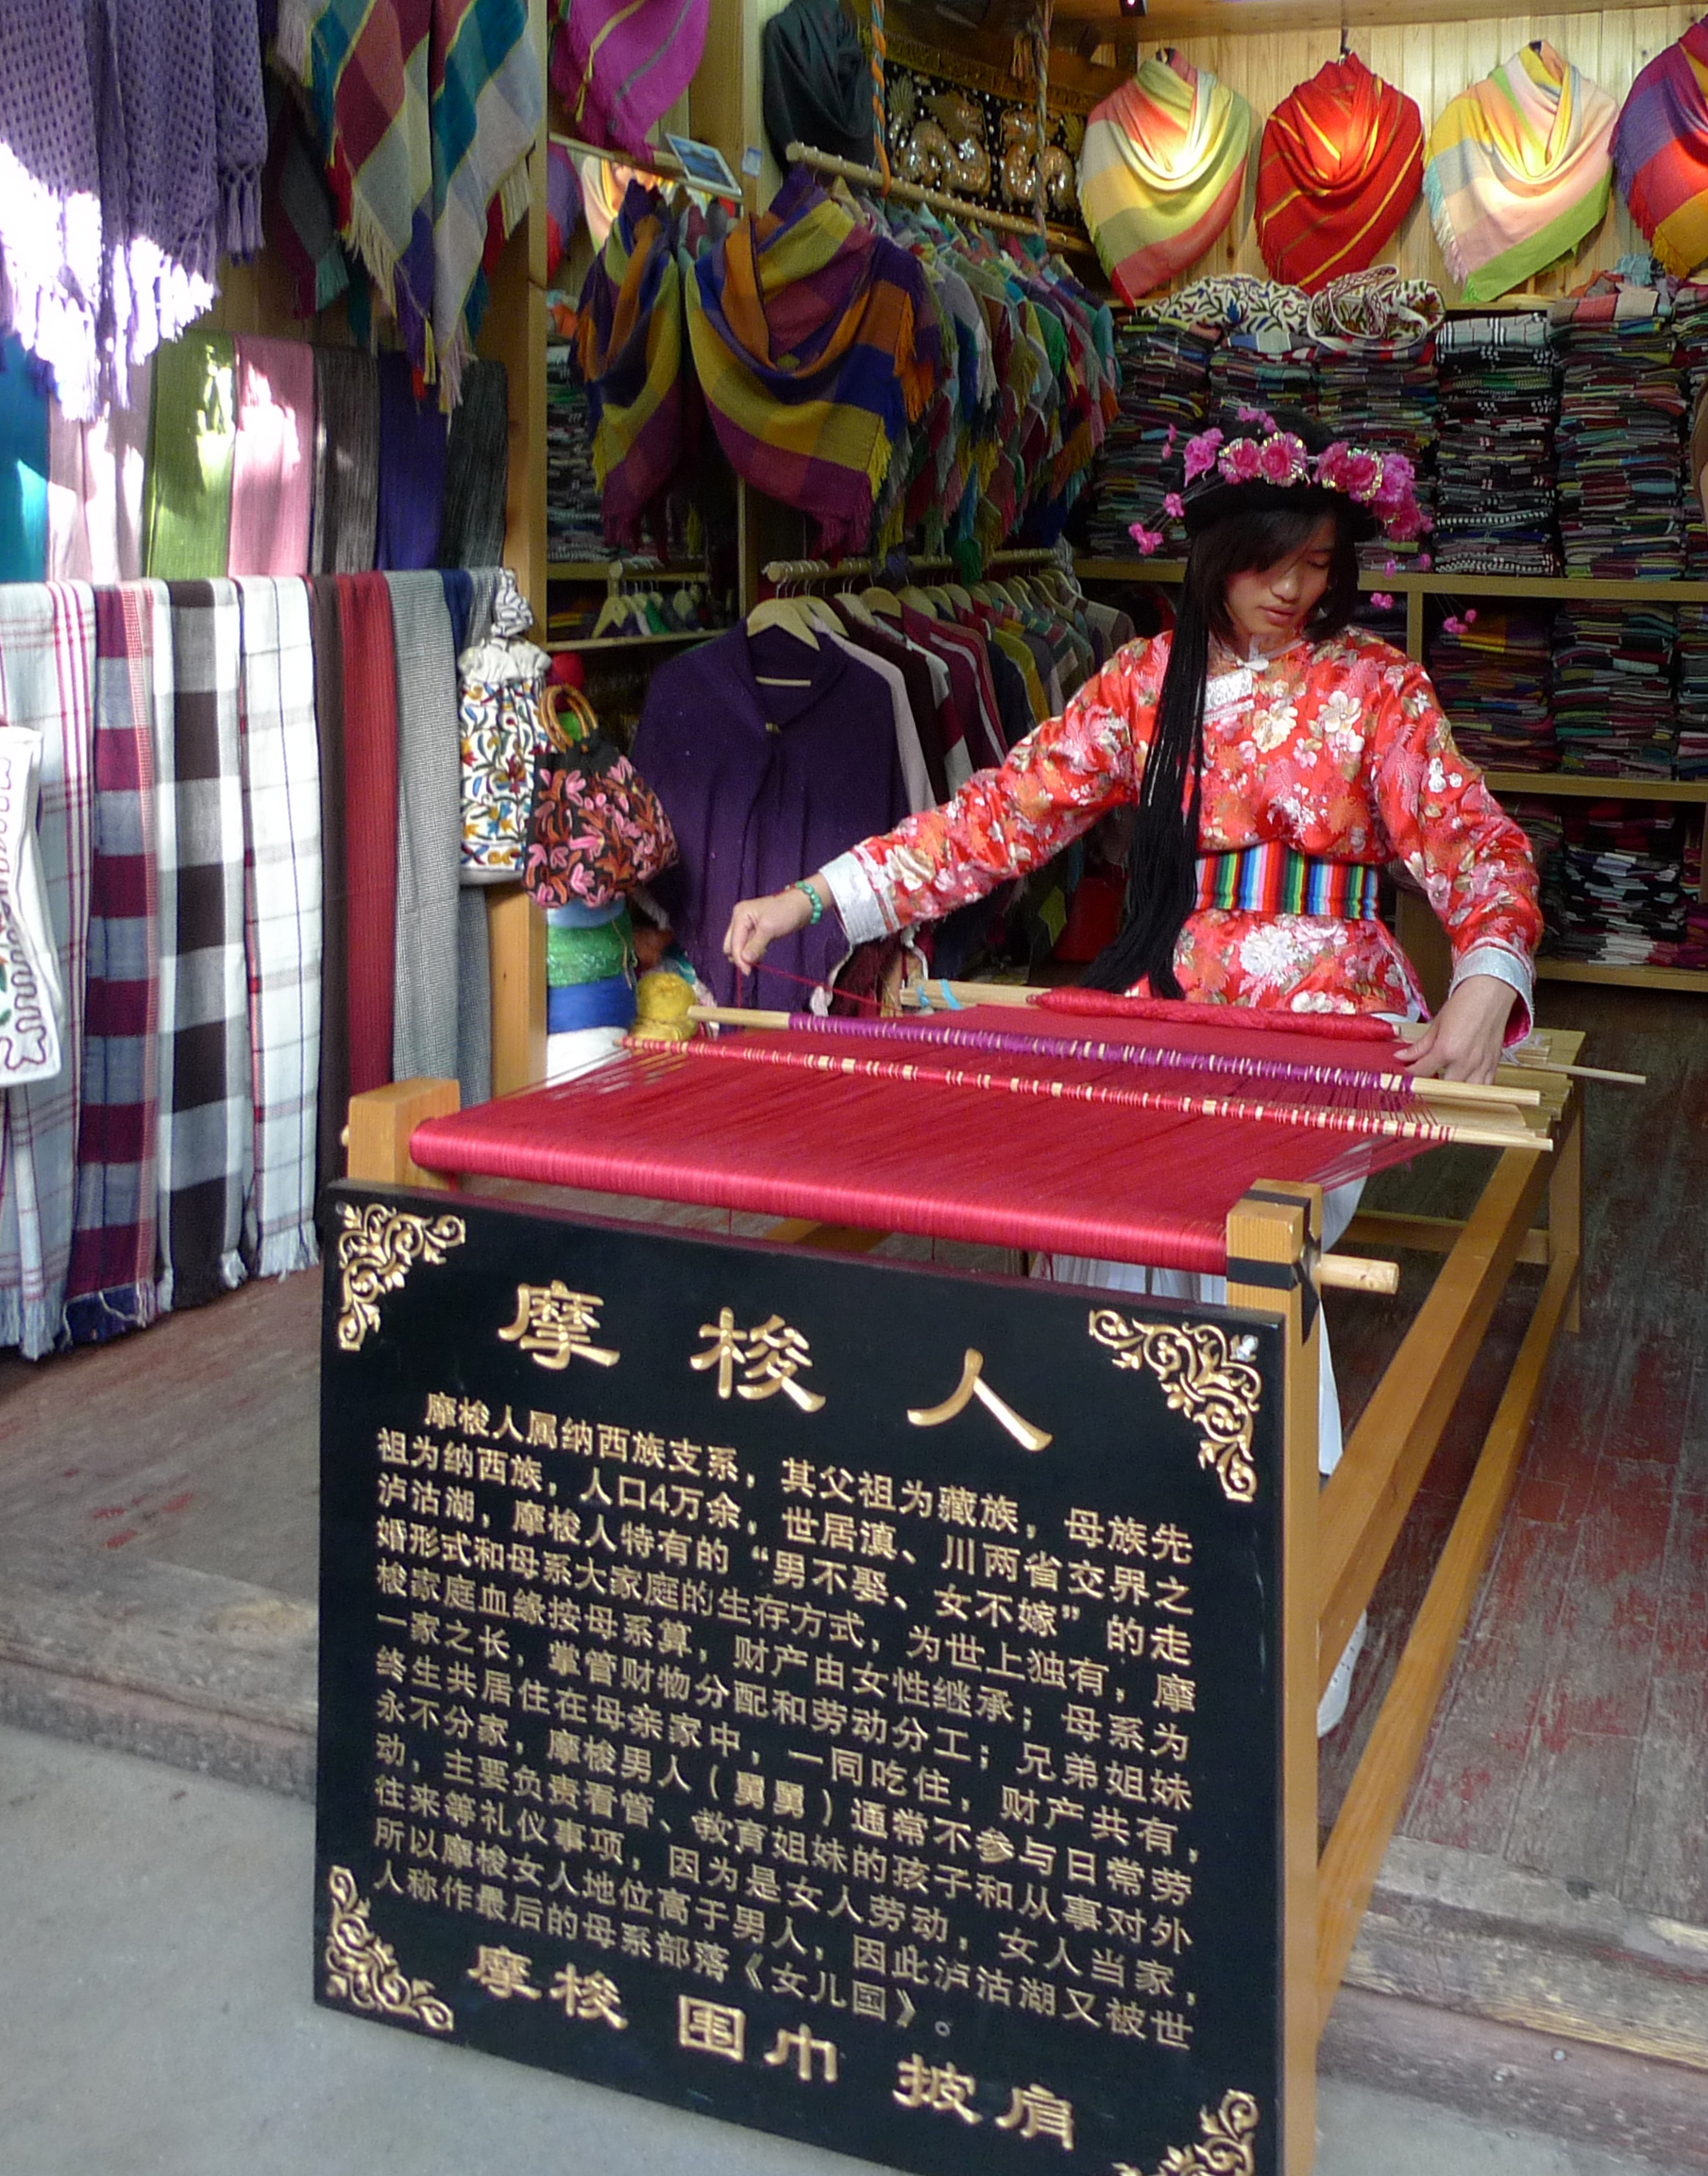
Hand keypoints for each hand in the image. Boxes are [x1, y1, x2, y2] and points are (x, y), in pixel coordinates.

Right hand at [723, 885, 816, 970]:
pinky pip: (747, 946)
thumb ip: (755, 945)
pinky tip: (764, 951)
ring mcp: (746, 925)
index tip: (748, 972)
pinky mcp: (753, 931)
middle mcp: (740, 919)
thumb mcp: (769, 929)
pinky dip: (753, 951)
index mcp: (740, 915)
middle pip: (731, 945)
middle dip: (741, 956)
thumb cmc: (785, 912)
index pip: (734, 943)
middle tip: (754, 964)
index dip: (739, 959)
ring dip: (747, 955)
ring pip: (739, 947)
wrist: (800, 906)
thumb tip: (745, 960)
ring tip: (763, 953)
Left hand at [1395, 975, 1518, 1084]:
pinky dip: (1473, 1089)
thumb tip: (1403, 1056)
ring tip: (1444, 1083)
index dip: (1410, 1073)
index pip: (1422, 1071)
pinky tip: (1464, 1083)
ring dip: (1453, 1091)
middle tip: (1423, 1078)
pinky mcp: (1494, 1064)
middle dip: (1430, 1085)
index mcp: (1447, 1050)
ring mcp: (1481, 1065)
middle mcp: (1465, 1061)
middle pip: (1443, 1088)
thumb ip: (1420, 1046)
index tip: (1407, 1071)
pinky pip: (1484, 1087)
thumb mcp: (1437, 1024)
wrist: (1491, 993)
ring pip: (1465, 1093)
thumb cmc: (1466, 1004)